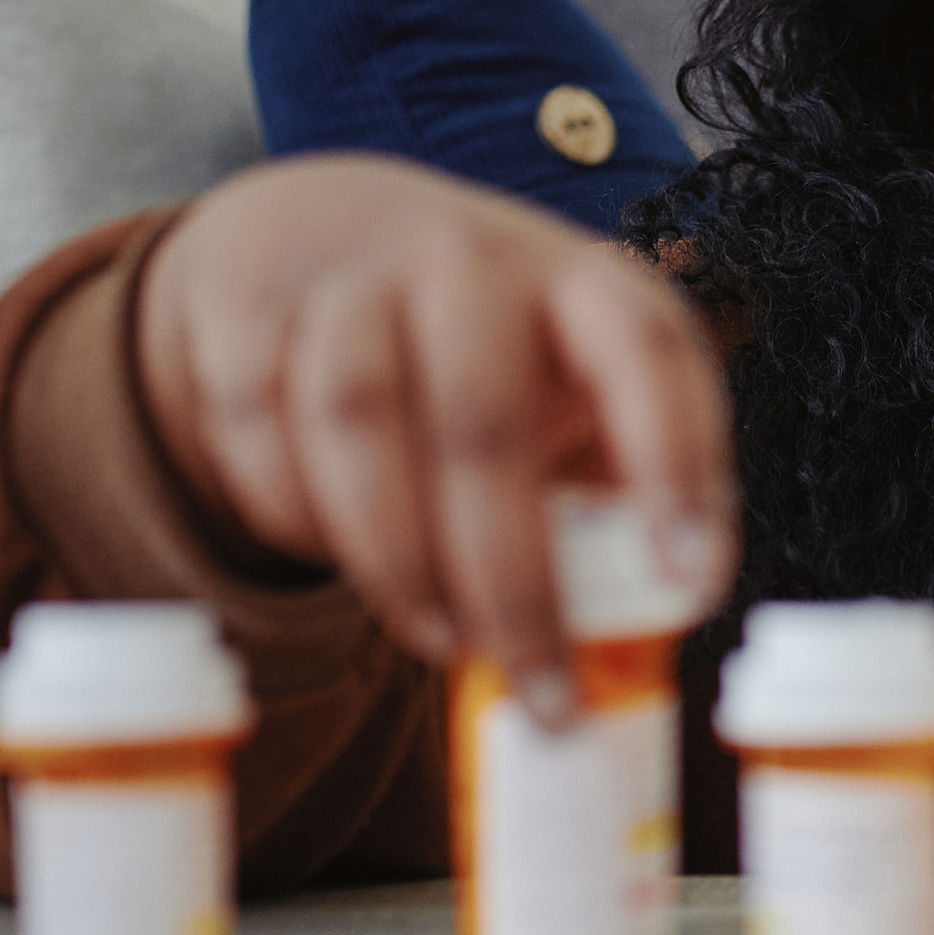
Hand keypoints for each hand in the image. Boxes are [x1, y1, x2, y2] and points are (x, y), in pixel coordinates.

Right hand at [133, 155, 736, 720]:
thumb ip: (616, 494)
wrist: (315, 239)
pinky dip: (296, 517)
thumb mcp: (575, 395)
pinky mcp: (246, 308)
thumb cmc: (485, 358)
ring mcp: (351, 276)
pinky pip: (258, 428)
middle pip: (483, 421)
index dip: (672, 465)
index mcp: (583, 284)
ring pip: (354, 420)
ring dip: (399, 562)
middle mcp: (470, 262)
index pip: (646, 348)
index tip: (687, 584)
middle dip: (513, 583)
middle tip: (543, 695)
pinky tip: (341, 560)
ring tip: (443, 641)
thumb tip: (643, 629)